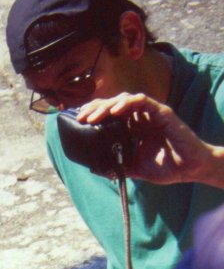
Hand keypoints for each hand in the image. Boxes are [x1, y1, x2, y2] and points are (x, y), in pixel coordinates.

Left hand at [77, 93, 223, 186]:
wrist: (189, 169)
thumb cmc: (165, 167)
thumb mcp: (135, 169)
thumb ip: (118, 166)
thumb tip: (97, 169)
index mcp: (131, 128)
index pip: (108, 114)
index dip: (93, 114)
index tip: (78, 122)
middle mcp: (139, 117)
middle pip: (112, 104)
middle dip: (94, 108)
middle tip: (81, 117)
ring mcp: (150, 113)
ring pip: (124, 99)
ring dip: (106, 105)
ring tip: (93, 116)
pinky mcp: (162, 112)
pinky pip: (142, 101)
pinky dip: (127, 103)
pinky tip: (115, 111)